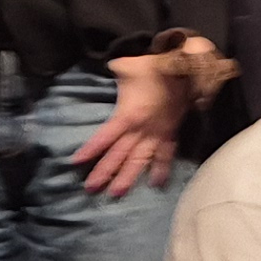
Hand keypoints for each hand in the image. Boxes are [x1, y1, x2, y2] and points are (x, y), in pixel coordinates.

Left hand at [72, 50, 197, 197]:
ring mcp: (156, 135)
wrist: (185, 67)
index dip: (91, 149)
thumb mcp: (127, 66)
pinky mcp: (170, 134)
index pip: (105, 136)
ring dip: (128, 177)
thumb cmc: (153, 67)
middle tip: (91, 189)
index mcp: (128, 115)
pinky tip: (157, 184)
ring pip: (140, 160)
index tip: (76, 162)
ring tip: (116, 193)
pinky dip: (162, 170)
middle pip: (119, 155)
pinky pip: (166, 155)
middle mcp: (141, 130)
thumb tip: (108, 69)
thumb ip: (114, 71)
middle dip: (105, 172)